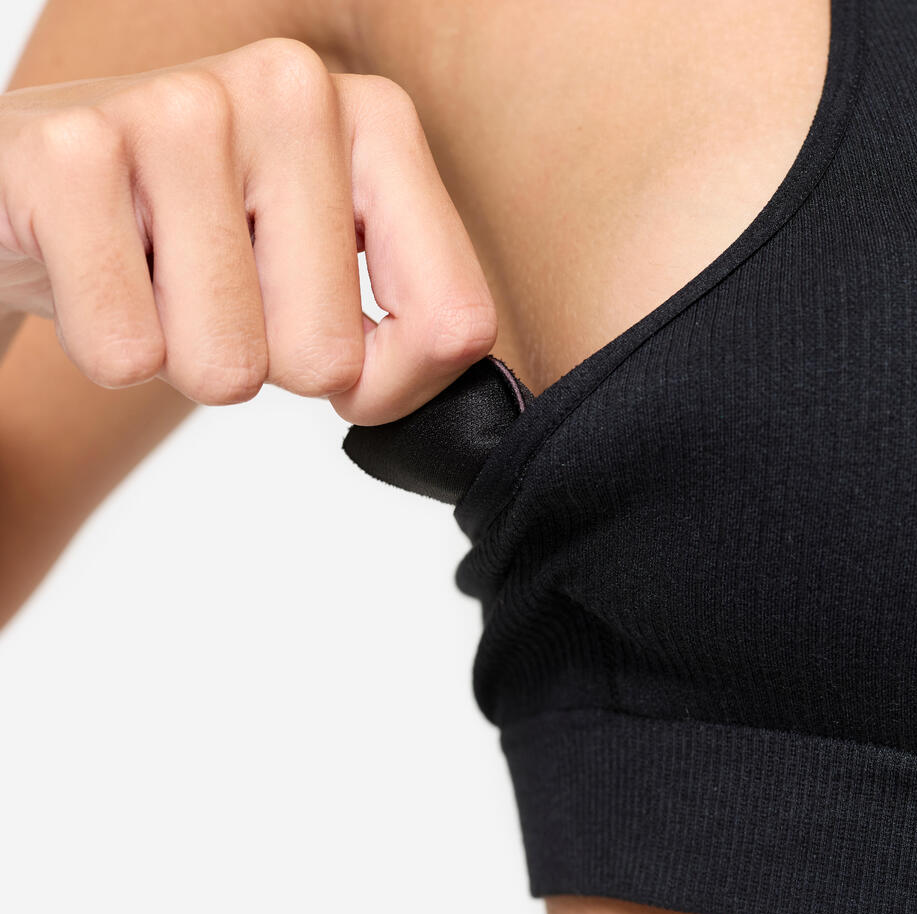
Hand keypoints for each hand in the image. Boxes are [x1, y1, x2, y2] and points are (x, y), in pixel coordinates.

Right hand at [0, 38, 497, 424]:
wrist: (55, 185)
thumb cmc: (208, 238)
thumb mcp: (331, 267)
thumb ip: (408, 328)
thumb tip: (435, 410)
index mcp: (379, 124)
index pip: (453, 324)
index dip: (393, 388)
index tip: (349, 366)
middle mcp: (293, 92)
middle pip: (328, 360)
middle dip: (270, 368)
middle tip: (226, 300)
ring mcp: (180, 109)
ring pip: (229, 368)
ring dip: (192, 359)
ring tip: (165, 283)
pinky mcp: (69, 152)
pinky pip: (128, 354)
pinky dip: (114, 351)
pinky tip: (109, 274)